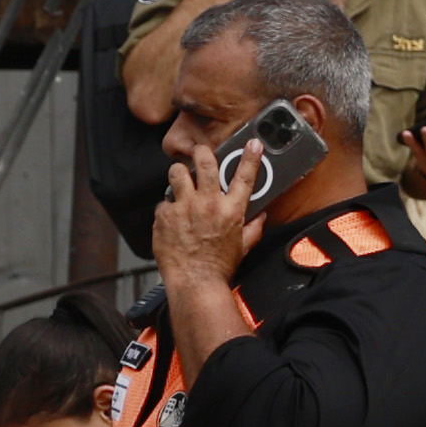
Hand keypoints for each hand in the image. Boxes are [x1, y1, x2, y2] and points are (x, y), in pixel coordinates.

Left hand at [151, 148, 253, 295]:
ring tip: (180, 181)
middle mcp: (208, 204)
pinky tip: (171, 218)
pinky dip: (167, 207)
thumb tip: (261, 217)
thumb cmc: (218, 267)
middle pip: (204, 163)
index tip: (253, 144)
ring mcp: (184, 207)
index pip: (244, 177)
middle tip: (200, 152)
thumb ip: (254, 228)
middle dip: (202, 152)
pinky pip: (164, 202)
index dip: (250, 157)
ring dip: (179, 174)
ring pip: (177, 173)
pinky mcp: (164, 215)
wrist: (195, 282)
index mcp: (231, 210)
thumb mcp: (243, 247)